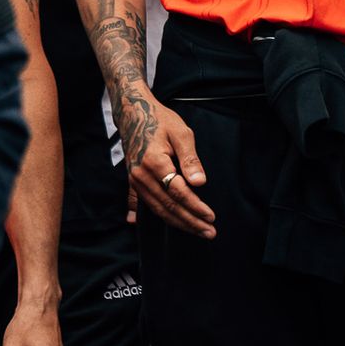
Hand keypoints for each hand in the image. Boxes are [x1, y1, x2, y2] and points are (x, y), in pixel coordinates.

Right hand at [118, 91, 214, 237]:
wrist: (134, 113)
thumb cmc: (161, 120)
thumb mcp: (181, 133)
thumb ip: (190, 159)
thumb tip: (200, 183)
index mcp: (155, 162)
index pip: (178, 192)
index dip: (195, 207)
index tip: (211, 217)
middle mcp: (141, 175)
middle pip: (168, 206)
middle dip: (190, 221)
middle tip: (210, 232)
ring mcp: (135, 180)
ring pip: (158, 209)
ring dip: (179, 222)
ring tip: (198, 231)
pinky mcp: (133, 181)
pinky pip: (147, 204)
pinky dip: (160, 216)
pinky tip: (170, 225)